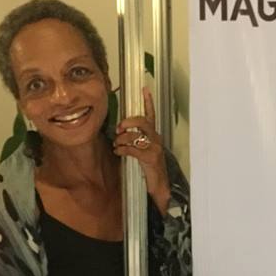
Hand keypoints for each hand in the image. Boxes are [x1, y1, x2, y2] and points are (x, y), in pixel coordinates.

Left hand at [114, 86, 169, 212]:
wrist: (159, 187)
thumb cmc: (149, 169)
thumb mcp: (142, 151)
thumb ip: (134, 141)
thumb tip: (119, 133)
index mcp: (154, 136)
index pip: (151, 115)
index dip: (148, 101)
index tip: (144, 88)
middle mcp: (156, 139)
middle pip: (143, 121)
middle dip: (128, 122)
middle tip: (119, 128)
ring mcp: (155, 149)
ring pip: (136, 135)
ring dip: (122, 139)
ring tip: (117, 144)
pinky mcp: (151, 159)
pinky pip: (133, 149)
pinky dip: (123, 149)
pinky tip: (118, 152)